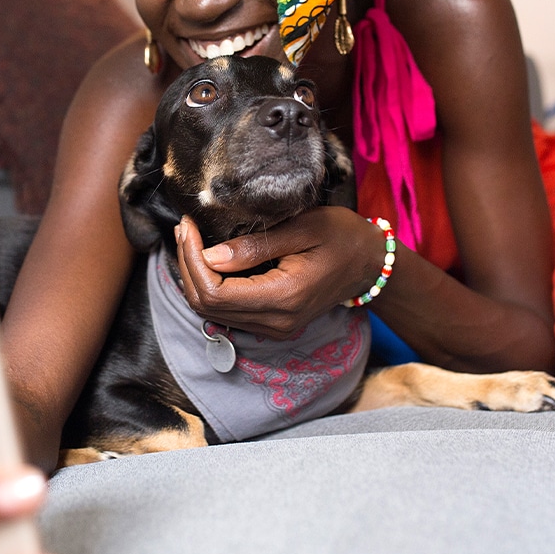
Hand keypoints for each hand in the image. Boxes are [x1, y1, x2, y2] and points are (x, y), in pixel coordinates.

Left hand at [175, 207, 378, 338]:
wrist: (370, 262)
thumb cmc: (341, 236)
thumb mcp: (302, 228)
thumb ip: (255, 246)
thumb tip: (210, 256)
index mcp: (284, 297)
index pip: (215, 292)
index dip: (192, 259)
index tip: (188, 226)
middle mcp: (277, 321)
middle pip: (207, 305)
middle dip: (187, 265)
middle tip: (184, 228)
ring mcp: (275, 327)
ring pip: (213, 311)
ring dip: (194, 276)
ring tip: (190, 239)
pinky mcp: (273, 324)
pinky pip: (227, 311)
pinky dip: (209, 286)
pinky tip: (207, 258)